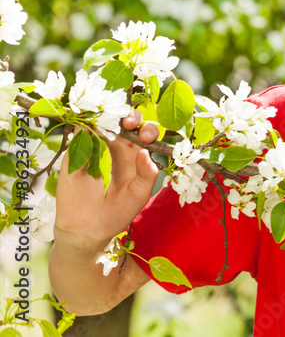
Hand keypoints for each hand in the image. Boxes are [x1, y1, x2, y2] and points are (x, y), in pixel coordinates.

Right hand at [53, 110, 160, 253]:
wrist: (87, 229)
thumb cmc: (118, 212)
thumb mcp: (139, 195)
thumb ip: (146, 174)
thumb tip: (144, 151)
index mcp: (134, 156)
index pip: (143, 135)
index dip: (146, 130)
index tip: (145, 137)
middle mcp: (116, 148)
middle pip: (124, 124)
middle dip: (129, 118)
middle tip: (128, 124)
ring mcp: (94, 149)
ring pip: (102, 124)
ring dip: (107, 116)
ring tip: (111, 120)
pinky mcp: (75, 154)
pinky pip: (78, 135)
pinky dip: (83, 125)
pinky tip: (88, 123)